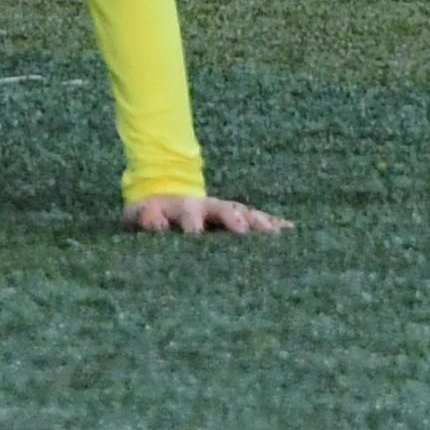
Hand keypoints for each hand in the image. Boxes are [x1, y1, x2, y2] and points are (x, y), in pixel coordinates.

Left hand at [124, 191, 286, 235]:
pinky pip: (259, 220)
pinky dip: (274, 225)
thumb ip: (145, 219)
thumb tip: (153, 222)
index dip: (192, 226)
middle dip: (233, 219)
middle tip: (242, 230)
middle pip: (222, 210)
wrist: (165, 195)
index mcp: (181, 208)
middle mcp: (207, 206)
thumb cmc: (150, 216)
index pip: (187, 216)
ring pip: (244, 213)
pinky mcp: (238, 217)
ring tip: (273, 233)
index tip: (196, 234)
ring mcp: (224, 210)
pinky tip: (291, 231)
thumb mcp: (138, 216)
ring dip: (258, 222)